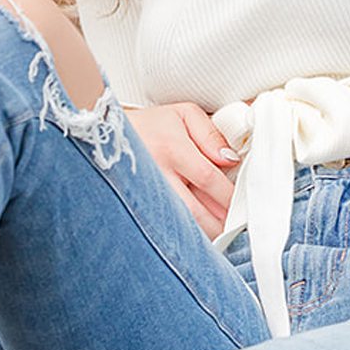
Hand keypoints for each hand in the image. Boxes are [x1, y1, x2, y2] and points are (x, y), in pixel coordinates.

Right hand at [126, 102, 240, 238]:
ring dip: (202, 233)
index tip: (241, 205)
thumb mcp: (184, 114)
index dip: (228, 196)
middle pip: (193, 211)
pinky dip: (183, 235)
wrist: (109, 134)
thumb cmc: (153, 125)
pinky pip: (164, 227)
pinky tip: (196, 235)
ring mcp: (144, 193)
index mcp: (172, 148)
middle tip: (235, 226)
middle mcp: (157, 173)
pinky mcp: (138, 206)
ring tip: (219, 232)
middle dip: (218, 223)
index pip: (208, 179)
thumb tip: (230, 159)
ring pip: (178, 225)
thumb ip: (211, 134)